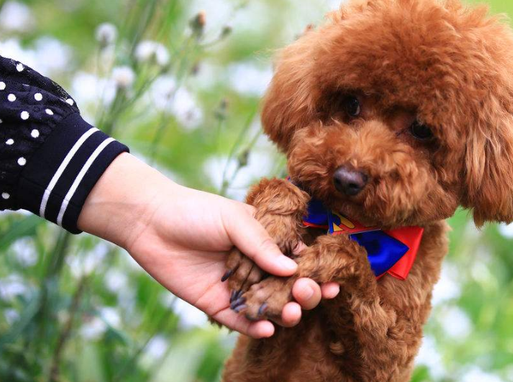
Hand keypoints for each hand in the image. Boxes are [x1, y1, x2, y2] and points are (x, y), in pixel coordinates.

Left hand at [78, 153, 338, 337]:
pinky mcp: (216, 304)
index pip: (298, 260)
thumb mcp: (234, 219)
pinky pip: (239, 321)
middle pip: (288, 288)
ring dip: (284, 313)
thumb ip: (262, 244)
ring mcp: (237, 286)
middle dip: (304, 294)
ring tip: (291, 314)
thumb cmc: (196, 211)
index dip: (317, 271)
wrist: (151, 222)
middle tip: (307, 294)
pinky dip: (255, 327)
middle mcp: (255, 266)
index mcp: (265, 242)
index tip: (334, 280)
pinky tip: (267, 328)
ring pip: (268, 306)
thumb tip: (292, 268)